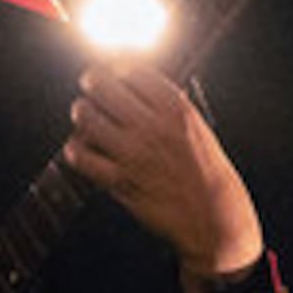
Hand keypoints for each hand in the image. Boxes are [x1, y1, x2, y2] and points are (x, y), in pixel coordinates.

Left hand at [64, 65, 262, 280]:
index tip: (116, 75)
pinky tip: (82, 152)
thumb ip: (171, 110)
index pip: (131, 70)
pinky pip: (80, 156)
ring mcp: (134, 153)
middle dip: (93, 85)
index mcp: (177, 110)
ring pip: (85, 116)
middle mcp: (152, 126)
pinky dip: (76, 151)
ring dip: (82, 115)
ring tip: (87, 120)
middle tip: (93, 90)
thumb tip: (141, 90)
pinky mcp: (119, 181)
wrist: (217, 222)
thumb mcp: (200, 132)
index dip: (119, 70)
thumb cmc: (211, 180)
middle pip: (100, 84)